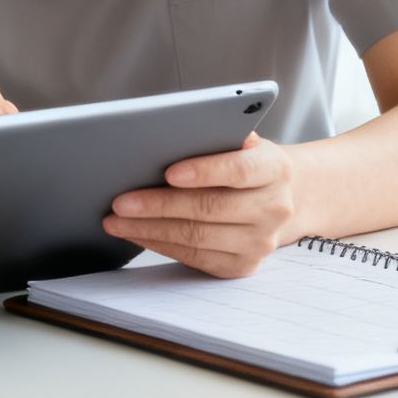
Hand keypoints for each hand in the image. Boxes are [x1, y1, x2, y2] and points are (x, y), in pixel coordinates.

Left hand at [101, 132, 295, 277]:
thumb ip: (217, 136)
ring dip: (151, 229)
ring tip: (117, 221)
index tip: (168, 173)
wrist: (280, 199)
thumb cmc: (247, 164)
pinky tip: (137, 234)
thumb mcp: (242, 142)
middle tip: (121, 202)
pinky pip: (195, 257)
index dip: (204, 172)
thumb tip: (172, 131)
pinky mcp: (242, 265)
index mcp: (275, 169)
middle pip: (210, 208)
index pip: (239, 170)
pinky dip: (161, 245)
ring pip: (198, 237)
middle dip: (159, 205)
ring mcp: (260, 242)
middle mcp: (273, 208)